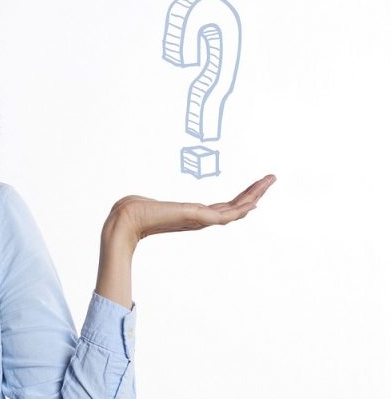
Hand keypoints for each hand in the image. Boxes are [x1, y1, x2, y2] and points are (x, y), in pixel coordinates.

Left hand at [111, 174, 276, 244]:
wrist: (126, 219)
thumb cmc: (136, 211)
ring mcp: (199, 220)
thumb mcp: (156, 204)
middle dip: (254, 193)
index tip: (254, 193)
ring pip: (235, 210)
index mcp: (193, 215)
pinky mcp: (196, 218)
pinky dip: (241, 208)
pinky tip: (254, 202)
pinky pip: (226, 215)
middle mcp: (199, 219)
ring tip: (270, 181)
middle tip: (272, 178)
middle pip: (234, 207)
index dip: (240, 201)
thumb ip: (160, 206)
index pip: (223, 208)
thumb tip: (149, 204)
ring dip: (254, 195)